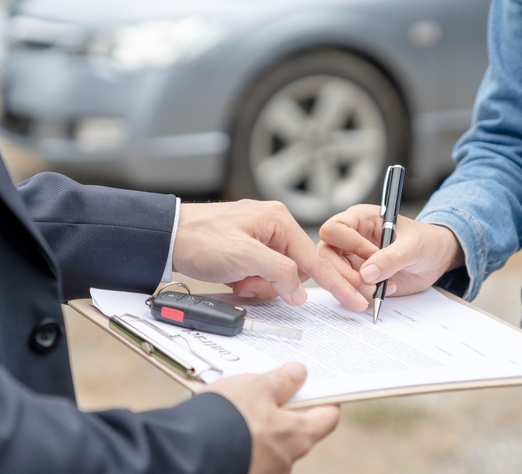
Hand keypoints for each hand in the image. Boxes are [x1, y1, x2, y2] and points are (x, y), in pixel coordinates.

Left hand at [173, 200, 367, 310]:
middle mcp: (273, 226)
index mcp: (278, 220)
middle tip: (248, 283)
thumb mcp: (244, 257)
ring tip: (236, 279)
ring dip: (258, 286)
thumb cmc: (201, 239)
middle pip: (295, 270)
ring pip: (277, 277)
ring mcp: (260, 239)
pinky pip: (261, 275)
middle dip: (273, 285)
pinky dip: (249, 283)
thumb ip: (278, 272)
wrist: (166, 238)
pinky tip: (234, 279)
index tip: (355, 299)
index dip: (335, 283)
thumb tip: (299, 292)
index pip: (314, 258)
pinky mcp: (248, 251)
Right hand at [203, 363, 339, 473]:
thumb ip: (280, 381)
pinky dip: (239, 442)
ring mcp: (264, 471)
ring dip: (257, 430)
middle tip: (265, 392)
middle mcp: (286, 460)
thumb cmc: (228, 419)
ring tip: (233, 410)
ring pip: (268, 444)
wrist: (188, 454)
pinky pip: (247, 454)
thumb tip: (298, 373)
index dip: (326, 401)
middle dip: (282, 413)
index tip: (321, 390)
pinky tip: (221, 429)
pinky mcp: (242, 472)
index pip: (327, 417)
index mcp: (298, 436)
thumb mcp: (255, 387)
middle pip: (295, 432)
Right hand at [317, 204, 463, 305]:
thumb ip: (391, 258)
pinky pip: (346, 289)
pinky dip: (359, 297)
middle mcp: (350, 238)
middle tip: (371, 286)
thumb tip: (367, 274)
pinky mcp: (358, 278)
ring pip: (334, 275)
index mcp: (361, 219)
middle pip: (327, 256)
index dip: (349, 244)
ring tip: (378, 292)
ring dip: (352, 289)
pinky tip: (380, 294)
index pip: (334, 229)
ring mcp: (352, 259)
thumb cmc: (426, 241)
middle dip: (346, 275)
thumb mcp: (413, 245)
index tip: (373, 256)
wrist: (437, 259)